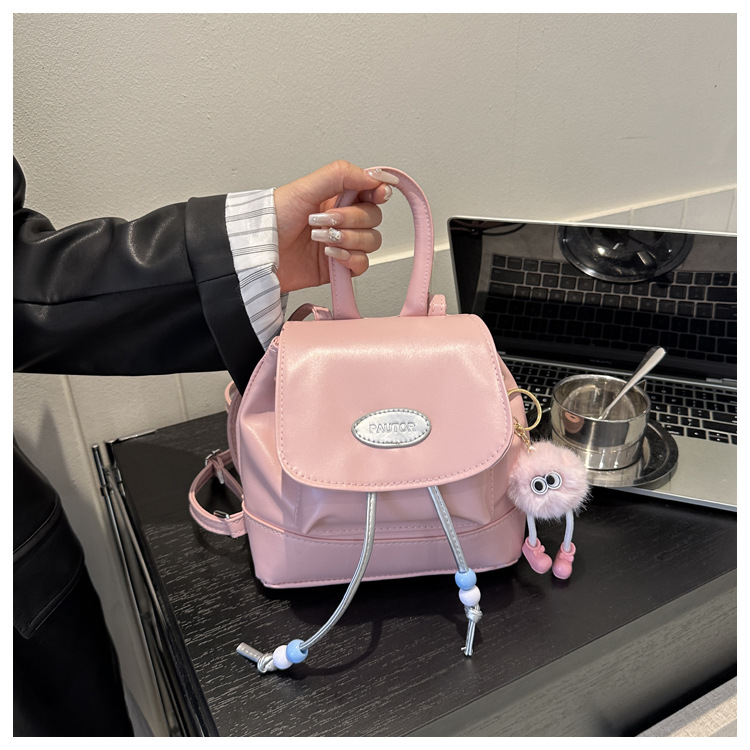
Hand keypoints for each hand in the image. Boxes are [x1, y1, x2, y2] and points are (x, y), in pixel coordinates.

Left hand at [273, 160, 397, 292]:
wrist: (258, 253)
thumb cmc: (272, 220)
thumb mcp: (305, 187)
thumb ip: (341, 175)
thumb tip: (373, 176)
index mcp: (335, 197)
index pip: (370, 191)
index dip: (378, 192)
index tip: (376, 193)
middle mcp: (341, 219)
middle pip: (373, 218)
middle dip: (352, 219)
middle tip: (327, 220)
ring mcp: (341, 244)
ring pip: (371, 241)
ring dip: (349, 239)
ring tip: (322, 239)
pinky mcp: (338, 267)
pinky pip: (362, 264)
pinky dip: (349, 258)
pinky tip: (330, 254)